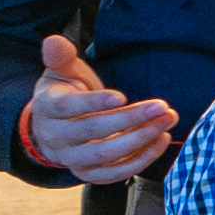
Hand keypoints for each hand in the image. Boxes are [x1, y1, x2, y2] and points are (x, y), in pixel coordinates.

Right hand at [23, 33, 178, 184]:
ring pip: (106, 155)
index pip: (69, 107)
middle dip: (130, 119)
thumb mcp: (61, 71)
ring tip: (166, 122)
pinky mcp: (88, 174)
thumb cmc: (65, 92)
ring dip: (140, 140)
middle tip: (161, 107)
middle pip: (93, 131)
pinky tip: (161, 140)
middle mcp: (56, 137)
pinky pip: (115, 173)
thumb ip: (61, 57)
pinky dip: (140, 160)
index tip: (123, 96)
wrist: (55, 127)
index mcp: (48, 107)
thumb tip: (54, 40)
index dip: (95, 103)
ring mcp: (71, 159)